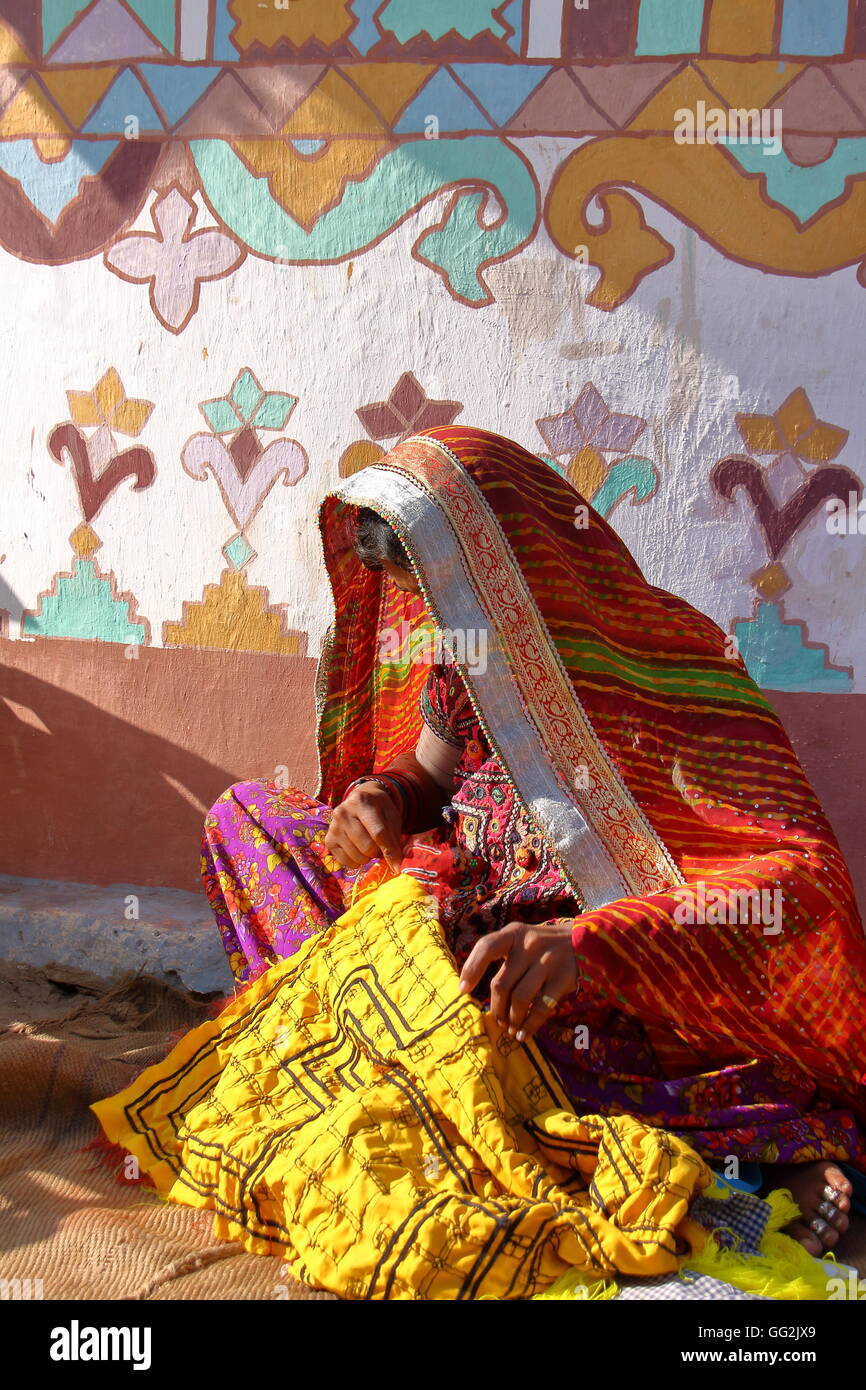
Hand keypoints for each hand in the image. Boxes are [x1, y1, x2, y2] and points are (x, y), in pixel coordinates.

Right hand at [325, 781, 403, 872]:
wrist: (359, 800)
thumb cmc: (378, 809)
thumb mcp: (391, 816)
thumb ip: (394, 838)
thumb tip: (395, 865)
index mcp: (361, 802)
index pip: (378, 832)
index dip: (390, 851)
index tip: (397, 866)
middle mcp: (343, 813)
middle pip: (367, 847)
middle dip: (378, 851)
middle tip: (379, 844)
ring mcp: (333, 827)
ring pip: (358, 857)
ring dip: (368, 856)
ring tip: (368, 843)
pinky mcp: (329, 840)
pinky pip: (346, 862)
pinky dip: (357, 861)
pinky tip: (358, 847)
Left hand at [459, 919, 577, 1041]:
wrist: (585, 941)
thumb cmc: (544, 945)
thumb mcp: (523, 938)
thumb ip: (503, 954)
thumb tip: (471, 986)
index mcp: (514, 933)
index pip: (486, 947)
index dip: (471, 969)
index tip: (463, 991)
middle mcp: (529, 944)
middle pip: (502, 984)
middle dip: (496, 1008)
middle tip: (498, 1021)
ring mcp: (548, 960)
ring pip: (520, 999)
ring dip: (512, 1019)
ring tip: (510, 1029)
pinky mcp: (564, 978)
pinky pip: (541, 1008)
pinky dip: (530, 1025)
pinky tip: (524, 1033)